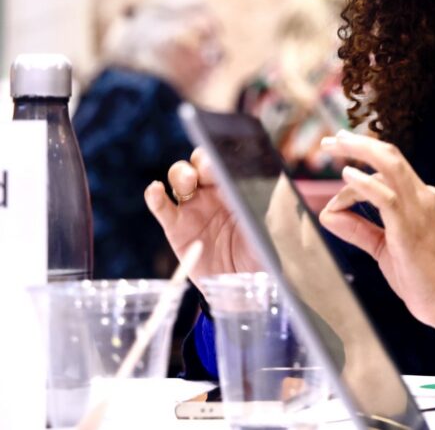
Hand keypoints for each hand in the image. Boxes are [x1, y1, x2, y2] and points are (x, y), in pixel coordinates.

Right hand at [144, 148, 261, 286]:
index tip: (223, 162)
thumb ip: (261, 213)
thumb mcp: (268, 232)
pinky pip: (162, 207)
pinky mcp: (176, 227)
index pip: (225, 163)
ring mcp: (193, 208)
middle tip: (207, 171)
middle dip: (201, 162)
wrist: (241, 287)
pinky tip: (155, 190)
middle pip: (199, 164)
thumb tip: (260, 195)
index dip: (221, 158)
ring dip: (181, 174)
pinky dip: (154, 196)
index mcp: (237, 188)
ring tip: (188, 181)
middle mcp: (213, 193)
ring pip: (179, 178)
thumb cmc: (259, 254)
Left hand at [318, 131, 434, 356]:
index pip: (390, 169)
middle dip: (359, 143)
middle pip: (390, 156)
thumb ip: (357, 229)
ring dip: (359, 151)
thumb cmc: (421, 277)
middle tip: (331, 139)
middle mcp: (423, 196)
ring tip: (334, 145)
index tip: (339, 174)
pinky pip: (386, 197)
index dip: (361, 165)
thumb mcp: (383, 246)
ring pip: (390, 166)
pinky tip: (347, 176)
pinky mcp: (409, 227)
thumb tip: (327, 214)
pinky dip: (364, 183)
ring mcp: (419, 209)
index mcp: (421, 199)